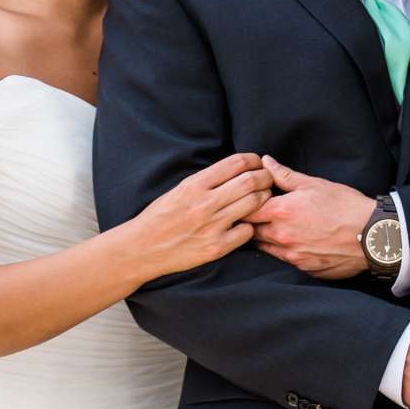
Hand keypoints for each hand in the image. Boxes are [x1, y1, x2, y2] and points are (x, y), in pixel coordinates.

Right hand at [133, 153, 273, 275]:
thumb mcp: (179, 190)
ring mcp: (212, 226)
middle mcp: (205, 203)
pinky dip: (251, 226)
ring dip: (264, 199)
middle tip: (268, 180)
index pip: (236, 163)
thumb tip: (234, 171)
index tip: (258, 163)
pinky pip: (247, 231)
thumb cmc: (159, 217)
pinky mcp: (216, 247)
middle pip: (251, 181)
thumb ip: (205, 181)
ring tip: (264, 199)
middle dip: (266, 177)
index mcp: (194, 184)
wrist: (141, 248)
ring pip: (254, 204)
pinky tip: (247, 224)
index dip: (254, 160)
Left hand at [251, 158, 372, 279]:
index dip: (247, 204)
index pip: (247, 210)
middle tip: (262, 215)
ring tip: (279, 228)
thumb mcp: (314, 184)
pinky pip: (285, 260)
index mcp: (281, 212)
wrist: (372, 236)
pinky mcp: (304, 268)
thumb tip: (265, 163)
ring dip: (266, 238)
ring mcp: (292, 255)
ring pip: (265, 248)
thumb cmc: (345, 206)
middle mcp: (282, 236)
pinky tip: (296, 241)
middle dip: (254, 223)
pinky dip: (285, 251)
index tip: (253, 200)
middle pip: (252, 231)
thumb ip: (284, 175)